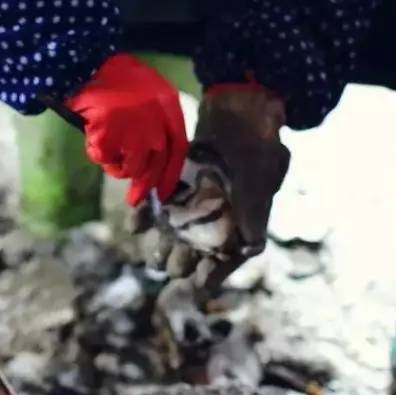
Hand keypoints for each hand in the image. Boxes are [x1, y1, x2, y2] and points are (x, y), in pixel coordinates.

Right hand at [67, 54, 186, 206]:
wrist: (85, 63)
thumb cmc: (114, 74)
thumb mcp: (147, 89)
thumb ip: (156, 116)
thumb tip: (154, 152)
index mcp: (169, 107)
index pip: (179, 148)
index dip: (170, 173)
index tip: (163, 192)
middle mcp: (157, 123)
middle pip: (155, 165)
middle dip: (144, 185)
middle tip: (134, 201)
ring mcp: (134, 132)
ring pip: (130, 167)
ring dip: (117, 166)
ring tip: (107, 151)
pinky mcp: (112, 138)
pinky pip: (106, 159)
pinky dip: (99, 155)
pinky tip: (94, 139)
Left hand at [149, 84, 289, 287]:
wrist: (240, 111)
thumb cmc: (255, 148)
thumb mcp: (259, 182)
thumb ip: (253, 215)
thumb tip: (251, 247)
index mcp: (241, 225)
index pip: (227, 260)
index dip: (214, 275)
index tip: (199, 282)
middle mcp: (216, 219)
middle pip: (196, 252)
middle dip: (183, 263)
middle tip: (172, 267)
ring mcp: (194, 204)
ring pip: (174, 235)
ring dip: (162, 248)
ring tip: (153, 260)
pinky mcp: (176, 188)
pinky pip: (156, 208)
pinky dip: (144, 218)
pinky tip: (135, 226)